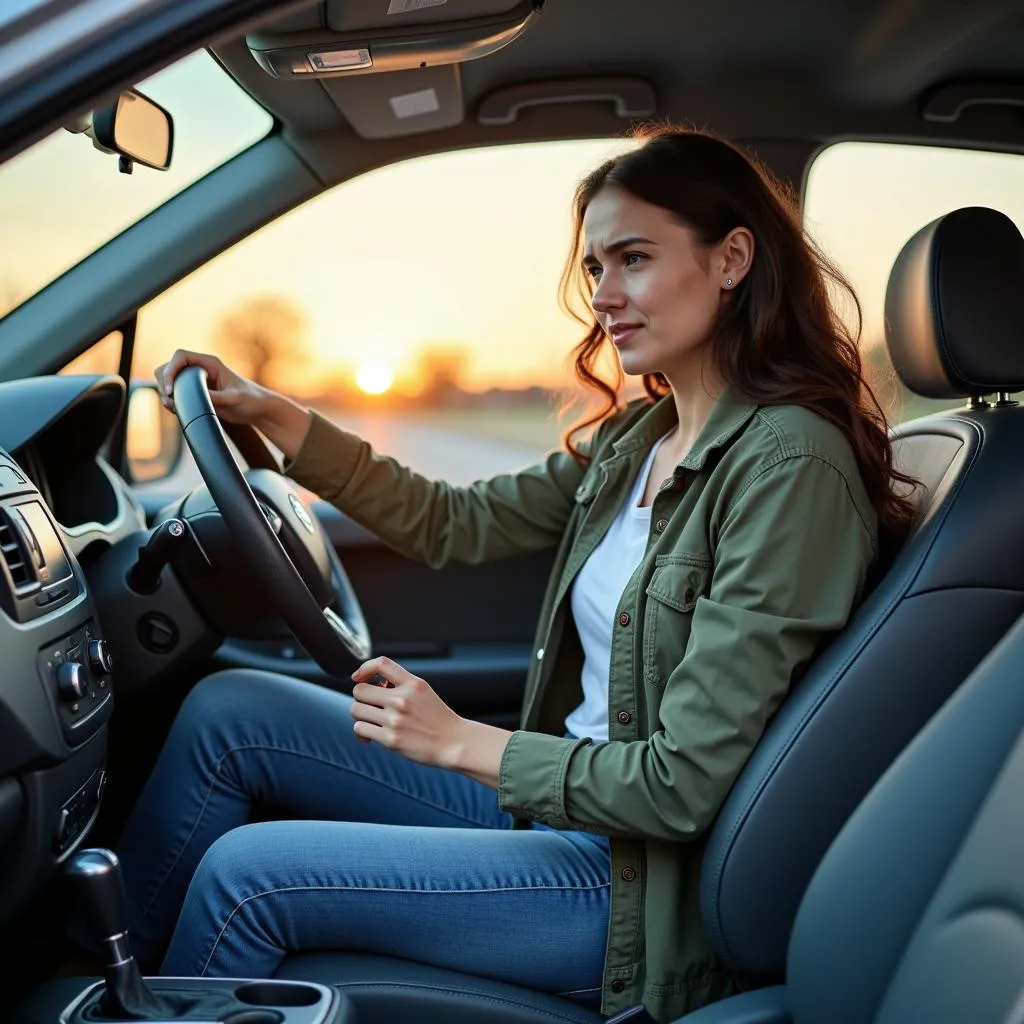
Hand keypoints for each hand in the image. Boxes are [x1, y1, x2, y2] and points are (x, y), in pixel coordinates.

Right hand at [154, 349, 311, 460]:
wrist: (258, 410)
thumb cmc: (251, 400)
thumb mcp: (234, 399)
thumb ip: (216, 397)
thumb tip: (196, 398)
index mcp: (210, 363)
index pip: (181, 356)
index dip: (171, 370)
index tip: (171, 389)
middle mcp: (201, 369)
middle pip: (170, 366)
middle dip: (165, 382)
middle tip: (170, 400)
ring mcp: (197, 381)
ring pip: (170, 379)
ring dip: (166, 392)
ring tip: (172, 407)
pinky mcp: (196, 393)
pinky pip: (176, 392)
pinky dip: (171, 400)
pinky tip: (177, 410)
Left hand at [349, 657, 465, 767]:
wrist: (453, 743)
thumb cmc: (437, 719)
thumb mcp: (423, 691)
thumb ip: (400, 685)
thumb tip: (370, 685)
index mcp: (413, 684)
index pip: (381, 664)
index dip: (364, 667)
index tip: (359, 677)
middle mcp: (403, 699)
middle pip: (360, 690)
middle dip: (361, 698)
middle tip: (371, 706)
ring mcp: (396, 720)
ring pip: (356, 710)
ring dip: (360, 716)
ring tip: (372, 721)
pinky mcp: (391, 740)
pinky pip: (360, 729)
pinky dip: (362, 732)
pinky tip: (371, 735)